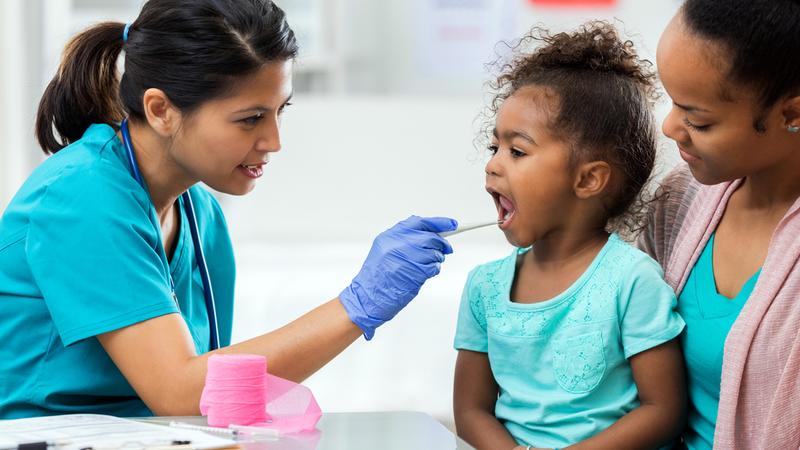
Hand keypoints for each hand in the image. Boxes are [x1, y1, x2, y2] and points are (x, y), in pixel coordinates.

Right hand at [339, 215, 456, 338]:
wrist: (367, 297)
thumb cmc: (377, 276)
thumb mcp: (384, 249)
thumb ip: (405, 239)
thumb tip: (431, 234)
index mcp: (391, 236)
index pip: (420, 222)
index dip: (439, 222)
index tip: (452, 224)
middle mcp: (399, 244)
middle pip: (431, 237)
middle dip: (442, 243)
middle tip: (446, 249)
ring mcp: (408, 259)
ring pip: (435, 253)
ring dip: (437, 259)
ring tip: (427, 265)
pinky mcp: (416, 273)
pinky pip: (434, 267)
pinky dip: (434, 269)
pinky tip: (424, 274)